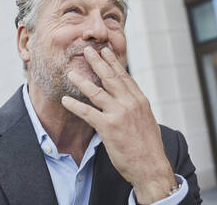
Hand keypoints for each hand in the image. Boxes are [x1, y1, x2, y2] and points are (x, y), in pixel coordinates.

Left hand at [61, 46, 176, 203]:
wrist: (151, 167)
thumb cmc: (148, 146)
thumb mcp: (146, 120)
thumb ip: (136, 107)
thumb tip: (128, 99)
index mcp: (140, 100)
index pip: (124, 76)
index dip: (113, 62)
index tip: (106, 51)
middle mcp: (130, 103)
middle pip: (110, 77)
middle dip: (98, 62)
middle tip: (88, 50)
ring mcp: (119, 114)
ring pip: (97, 92)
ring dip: (82, 81)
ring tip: (71, 73)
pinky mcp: (108, 127)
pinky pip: (87, 113)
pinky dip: (75, 105)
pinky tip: (65, 100)